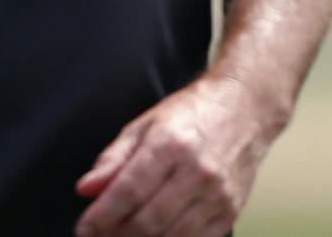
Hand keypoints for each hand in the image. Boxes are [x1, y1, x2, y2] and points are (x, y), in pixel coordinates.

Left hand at [74, 73, 281, 236]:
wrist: (246, 107)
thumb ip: (114, 158)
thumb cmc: (193, 113)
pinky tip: (157, 236)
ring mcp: (217, 194)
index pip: (128, 192)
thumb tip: (87, 189)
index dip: (100, 216)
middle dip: (116, 235)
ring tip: (124, 235)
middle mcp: (197, 171)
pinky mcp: (231, 210)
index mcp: (171, 144)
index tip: (84, 228)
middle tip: (101, 234)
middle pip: (147, 222)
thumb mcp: (146, 124)